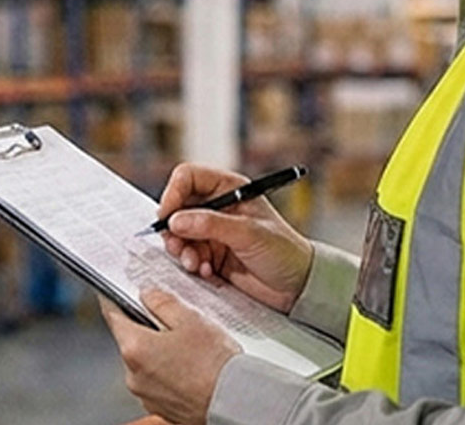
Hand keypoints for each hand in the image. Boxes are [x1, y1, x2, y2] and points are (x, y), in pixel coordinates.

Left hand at [100, 288, 239, 424]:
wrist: (233, 402)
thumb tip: (147, 294)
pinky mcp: (159, 407)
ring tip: (187, 344)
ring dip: (157, 349)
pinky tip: (189, 364)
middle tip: (171, 316)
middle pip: (130, 339)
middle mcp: (133, 375)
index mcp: (135, 348)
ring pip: (144, 360)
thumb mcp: (189, 319)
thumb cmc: (213, 363)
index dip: (113, 298)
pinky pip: (156, 380)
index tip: (114, 289)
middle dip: (145, 325)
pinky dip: (166, 369)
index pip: (112, 315)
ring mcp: (145, 394)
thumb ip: (162, 303)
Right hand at [159, 163, 314, 312]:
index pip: (189, 178)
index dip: (174, 193)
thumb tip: (176, 220)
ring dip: (182, 250)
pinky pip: (188, 254)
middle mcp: (218, 206)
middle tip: (177, 246)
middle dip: (174, 228)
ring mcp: (213, 231)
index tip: (167, 216)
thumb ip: (211, 224)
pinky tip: (207, 272)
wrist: (297, 286)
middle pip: (178, 207)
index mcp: (230, 188)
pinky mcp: (211, 254)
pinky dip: (192, 264)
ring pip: (179, 233)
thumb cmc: (284, 250)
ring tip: (196, 264)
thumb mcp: (249, 233)